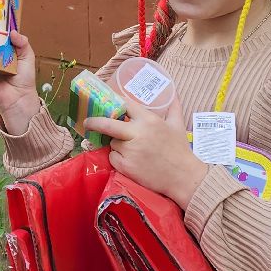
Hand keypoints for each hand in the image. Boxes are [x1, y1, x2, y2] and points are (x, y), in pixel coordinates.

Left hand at [82, 93, 210, 201]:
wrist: (183, 177)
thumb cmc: (180, 150)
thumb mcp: (178, 125)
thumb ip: (174, 107)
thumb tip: (174, 93)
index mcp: (149, 121)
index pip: (125, 105)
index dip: (115, 103)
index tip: (106, 102)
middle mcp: (137, 134)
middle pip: (108, 124)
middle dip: (94, 122)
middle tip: (87, 122)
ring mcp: (130, 151)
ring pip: (112, 143)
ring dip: (117, 145)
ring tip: (133, 150)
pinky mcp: (126, 166)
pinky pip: (113, 158)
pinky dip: (117, 159)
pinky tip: (130, 161)